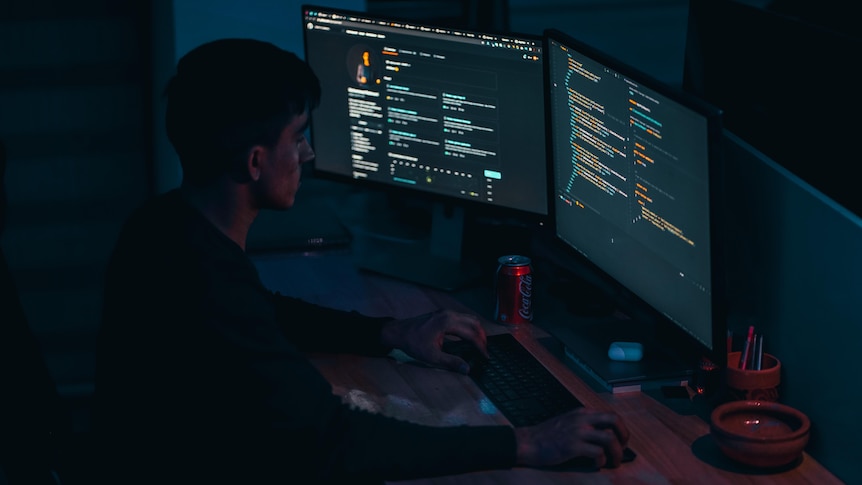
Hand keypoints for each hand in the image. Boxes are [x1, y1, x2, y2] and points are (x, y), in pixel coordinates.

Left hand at [380, 309, 486, 373]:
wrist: (399, 332)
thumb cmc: (413, 343)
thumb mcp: (432, 356)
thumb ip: (451, 362)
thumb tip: (467, 369)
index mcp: (447, 323)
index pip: (471, 334)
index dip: (480, 346)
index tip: (486, 356)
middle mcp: (449, 314)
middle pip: (474, 323)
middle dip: (482, 337)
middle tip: (484, 351)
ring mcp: (446, 312)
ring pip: (469, 318)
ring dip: (476, 331)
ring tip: (479, 345)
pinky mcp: (443, 313)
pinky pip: (462, 318)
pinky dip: (469, 327)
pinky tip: (469, 337)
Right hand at [514, 408, 629, 468]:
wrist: (528, 442)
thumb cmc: (547, 435)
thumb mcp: (568, 422)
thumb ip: (584, 424)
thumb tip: (604, 436)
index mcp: (582, 413)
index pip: (611, 415)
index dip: (621, 428)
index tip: (621, 440)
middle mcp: (582, 419)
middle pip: (614, 420)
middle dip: (624, 436)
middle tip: (623, 448)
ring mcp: (578, 432)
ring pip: (609, 439)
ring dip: (616, 453)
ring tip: (614, 462)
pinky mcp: (573, 446)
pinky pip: (597, 453)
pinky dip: (601, 461)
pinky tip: (596, 465)